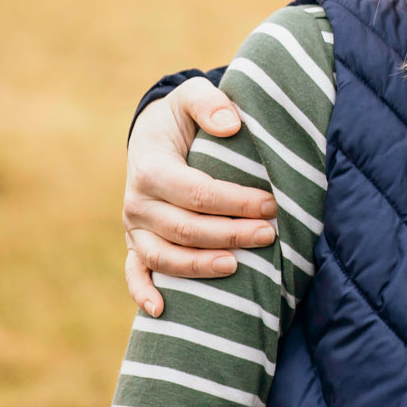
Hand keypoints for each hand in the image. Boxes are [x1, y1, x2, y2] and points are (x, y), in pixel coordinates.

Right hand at [122, 77, 277, 315]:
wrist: (153, 133)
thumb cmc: (182, 117)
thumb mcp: (192, 96)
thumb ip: (211, 104)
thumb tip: (231, 125)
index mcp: (151, 168)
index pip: (198, 193)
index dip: (235, 202)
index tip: (271, 204)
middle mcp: (137, 203)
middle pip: (186, 229)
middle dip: (230, 234)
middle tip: (270, 234)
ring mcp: (134, 228)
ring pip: (165, 257)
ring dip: (201, 266)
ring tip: (239, 265)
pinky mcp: (136, 243)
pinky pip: (135, 273)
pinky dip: (144, 293)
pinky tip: (163, 310)